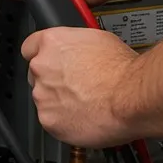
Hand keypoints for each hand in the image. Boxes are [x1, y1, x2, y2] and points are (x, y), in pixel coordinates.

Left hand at [22, 27, 138, 147]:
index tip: (50, 63)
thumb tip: (78, 51)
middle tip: (76, 87)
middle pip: (37, 75)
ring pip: (44, 100)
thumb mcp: (99, 40)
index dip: (42, 56)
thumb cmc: (123, 70)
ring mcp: (42, 95)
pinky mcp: (48, 120)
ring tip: (85, 104)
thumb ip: (76, 46)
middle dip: (53, 81)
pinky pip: (52, 121)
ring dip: (59, 103)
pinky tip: (84, 117)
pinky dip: (65, 122)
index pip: (30, 47)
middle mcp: (41, 67)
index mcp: (52, 43)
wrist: (132, 97)